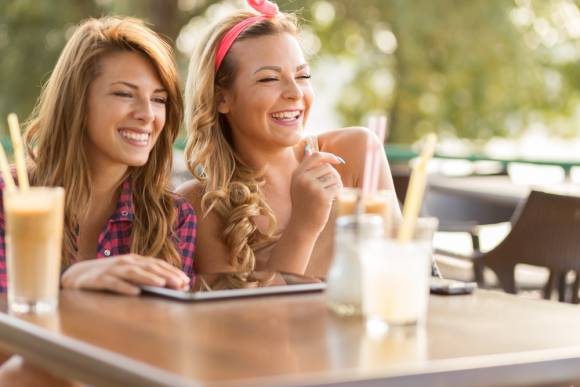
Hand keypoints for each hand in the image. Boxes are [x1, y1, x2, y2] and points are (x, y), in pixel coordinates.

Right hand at [61, 254, 190, 295]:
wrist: (77, 275)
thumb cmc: (108, 276)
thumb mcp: (128, 275)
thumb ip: (147, 278)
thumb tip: (172, 286)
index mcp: (135, 260)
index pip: (157, 264)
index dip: (172, 272)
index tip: (186, 281)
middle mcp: (125, 262)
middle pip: (149, 267)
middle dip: (166, 275)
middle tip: (180, 284)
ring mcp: (112, 270)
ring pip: (133, 273)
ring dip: (149, 278)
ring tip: (162, 284)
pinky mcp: (99, 280)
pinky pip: (113, 284)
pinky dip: (125, 287)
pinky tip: (135, 292)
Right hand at [289, 151, 343, 233]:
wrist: (302, 226)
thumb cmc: (304, 205)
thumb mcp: (300, 186)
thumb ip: (308, 171)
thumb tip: (321, 155)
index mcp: (297, 174)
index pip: (315, 156)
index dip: (328, 156)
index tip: (337, 161)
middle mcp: (303, 179)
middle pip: (328, 167)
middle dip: (334, 176)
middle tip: (333, 187)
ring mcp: (312, 187)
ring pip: (334, 177)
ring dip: (337, 185)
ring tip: (331, 195)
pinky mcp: (322, 196)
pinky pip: (338, 187)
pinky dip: (339, 192)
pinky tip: (333, 200)